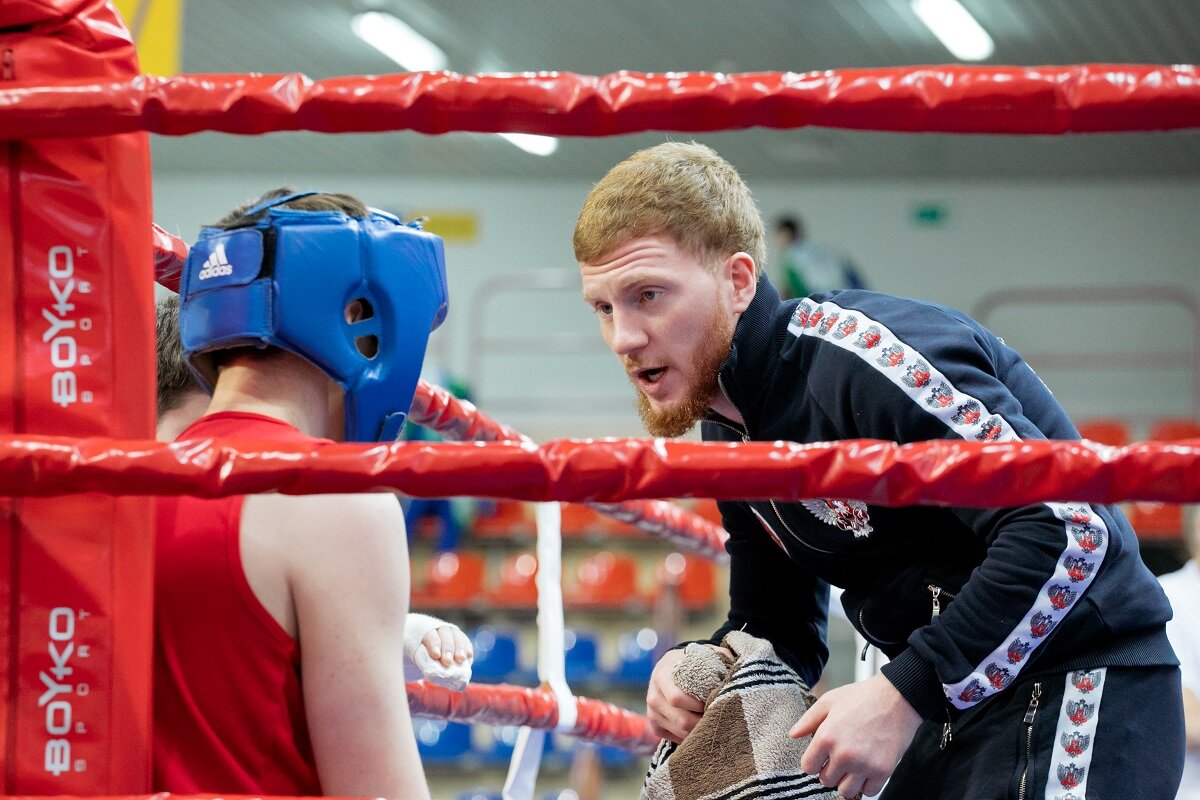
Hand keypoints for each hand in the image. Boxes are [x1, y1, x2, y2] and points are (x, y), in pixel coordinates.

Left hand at [404, 613, 472, 690]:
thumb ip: (422, 663)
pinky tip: (469, 655)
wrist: (422, 648)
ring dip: (460, 647)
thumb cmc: (417, 656)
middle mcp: (436, 628)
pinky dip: (467, 646)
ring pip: (456, 635)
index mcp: (421, 631)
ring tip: (461, 659)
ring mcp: (448, 632)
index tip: (436, 655)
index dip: (434, 644)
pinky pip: (464, 639)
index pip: (429, 634)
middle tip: (448, 661)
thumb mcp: (415, 658)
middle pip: (444, 634)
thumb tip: (434, 674)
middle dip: (447, 647)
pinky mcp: (458, 637)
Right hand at [646, 645, 731, 742]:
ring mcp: (652, 713)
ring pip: (681, 732)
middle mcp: (654, 696)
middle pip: (682, 720)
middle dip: (704, 722)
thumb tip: (736, 675)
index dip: (699, 705)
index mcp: (662, 676)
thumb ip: (721, 659)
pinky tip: (701, 726)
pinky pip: (676, 739)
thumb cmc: (692, 661)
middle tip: (720, 717)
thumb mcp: (704, 653)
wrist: (670, 667)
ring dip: (699, 731)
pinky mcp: (655, 726)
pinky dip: (691, 736)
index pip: (677, 698)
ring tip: (714, 721)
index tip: (715, 702)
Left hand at [790, 674, 921, 798]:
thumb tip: (792, 735)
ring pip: (846, 791)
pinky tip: (867, 768)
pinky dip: (867, 784)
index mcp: (826, 737)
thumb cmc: (862, 697)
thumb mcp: (829, 701)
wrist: (897, 697)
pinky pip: (869, 792)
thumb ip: (807, 720)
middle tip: (839, 757)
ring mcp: (864, 765)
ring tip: (852, 765)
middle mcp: (843, 755)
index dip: (813, 761)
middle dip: (830, 770)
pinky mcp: (883, 771)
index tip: (822, 756)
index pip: (807, 768)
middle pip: (825, 781)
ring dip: (846, 781)